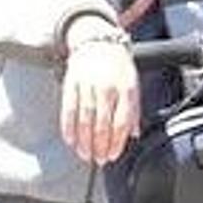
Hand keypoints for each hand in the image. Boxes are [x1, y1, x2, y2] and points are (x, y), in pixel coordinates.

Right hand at [60, 25, 140, 163]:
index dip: (117, 143)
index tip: (113, 155)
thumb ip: (134, 111)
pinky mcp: (71, 84)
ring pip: (85, 120)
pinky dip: (68, 128)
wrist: (98, 42)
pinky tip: (71, 140)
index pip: (122, 122)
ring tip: (85, 154)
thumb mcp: (133, 86)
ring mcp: (88, 86)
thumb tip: (134, 135)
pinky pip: (68, 110)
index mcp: (126, 89)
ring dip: (84, 141)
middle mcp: (107, 88)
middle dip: (100, 146)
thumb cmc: (118, 68)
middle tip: (99, 159)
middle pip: (102, 124)